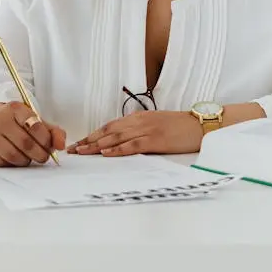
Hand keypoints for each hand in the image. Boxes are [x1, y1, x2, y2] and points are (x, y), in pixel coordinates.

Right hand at [0, 101, 65, 166]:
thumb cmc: (15, 124)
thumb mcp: (35, 121)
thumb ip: (53, 132)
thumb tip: (61, 145)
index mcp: (14, 108)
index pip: (35, 126)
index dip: (46, 140)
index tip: (50, 146)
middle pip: (26, 144)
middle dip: (39, 154)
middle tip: (43, 156)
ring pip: (13, 156)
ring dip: (26, 161)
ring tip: (28, 157)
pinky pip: (1, 163)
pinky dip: (12, 164)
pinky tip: (14, 158)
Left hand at [66, 111, 202, 156]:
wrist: (199, 125)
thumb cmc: (179, 126)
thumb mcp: (155, 124)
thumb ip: (139, 129)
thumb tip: (122, 139)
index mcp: (138, 117)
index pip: (109, 126)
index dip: (92, 135)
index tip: (78, 143)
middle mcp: (138, 121)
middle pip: (108, 131)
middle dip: (88, 140)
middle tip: (72, 149)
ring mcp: (146, 130)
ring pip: (116, 137)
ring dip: (97, 145)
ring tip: (82, 152)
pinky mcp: (155, 140)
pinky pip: (133, 145)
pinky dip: (118, 149)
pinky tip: (107, 154)